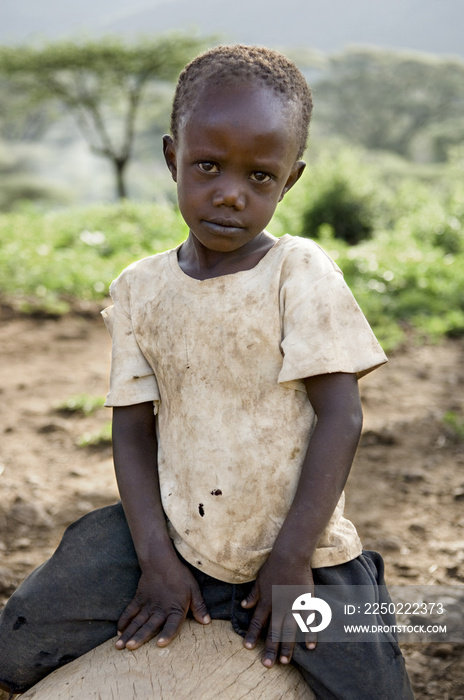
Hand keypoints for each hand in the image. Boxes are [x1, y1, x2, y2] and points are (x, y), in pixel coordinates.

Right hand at [116, 557, 209, 649]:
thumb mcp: (193, 590)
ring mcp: (147, 604)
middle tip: (130, 648)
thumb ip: (199, 607)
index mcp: (175, 608)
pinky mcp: (139, 598)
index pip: (172, 624)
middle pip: (149, 626)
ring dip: (128, 633)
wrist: (161, 561)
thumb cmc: (179, 576)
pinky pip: (130, 611)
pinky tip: (118, 630)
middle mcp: (160, 609)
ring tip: (119, 645)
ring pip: (137, 621)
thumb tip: (206, 622)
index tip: (159, 644)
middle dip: (139, 637)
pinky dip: (124, 620)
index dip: (167, 634)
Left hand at [241, 552, 314, 667]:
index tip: (248, 648)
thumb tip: (244, 606)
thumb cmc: (273, 566)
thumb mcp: (259, 580)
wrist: (290, 555)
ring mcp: (293, 605)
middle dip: (270, 648)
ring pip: (289, 630)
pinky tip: (310, 646)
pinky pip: (309, 620)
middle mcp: (279, 606)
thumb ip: (253, 595)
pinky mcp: (306, 602)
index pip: (257, 621)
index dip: (252, 635)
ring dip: (287, 646)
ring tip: (284, 661)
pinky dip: (310, 633)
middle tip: (267, 665)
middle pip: (273, 631)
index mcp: (266, 601)